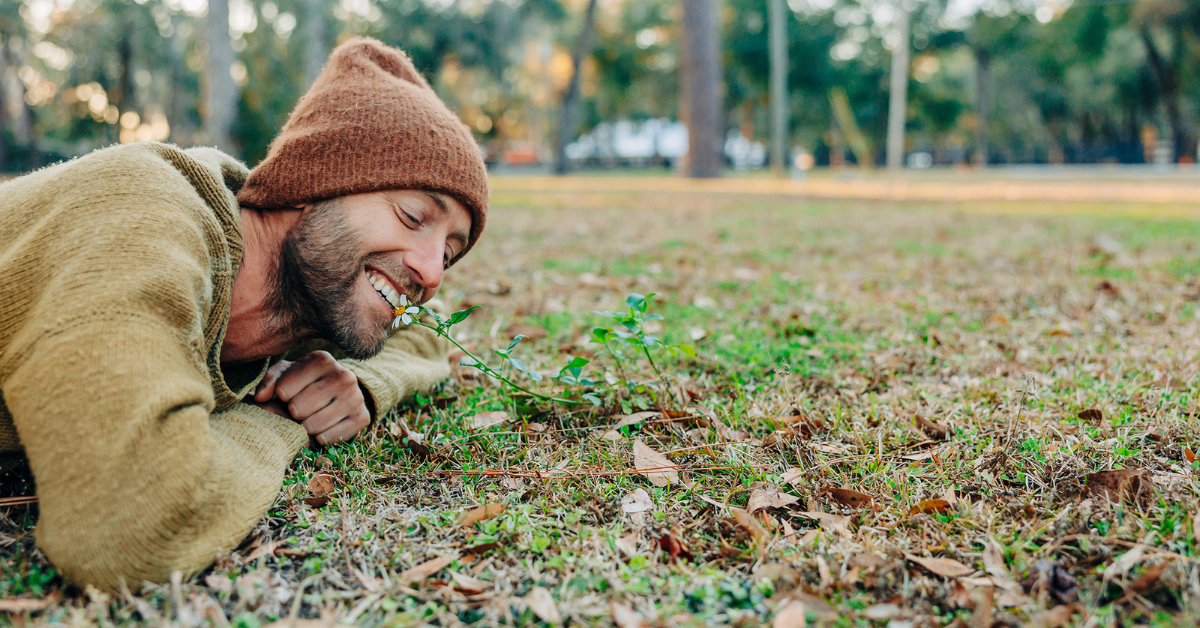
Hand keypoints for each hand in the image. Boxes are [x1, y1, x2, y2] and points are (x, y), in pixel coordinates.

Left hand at [250, 351, 370, 444]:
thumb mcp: (283, 375)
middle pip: (298, 408)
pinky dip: (319, 438)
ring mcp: (356, 397)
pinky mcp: (362, 417)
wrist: (336, 394)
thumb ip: (268, 382)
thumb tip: (260, 397)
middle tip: (299, 409)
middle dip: (293, 413)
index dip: (280, 397)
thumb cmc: (302, 382)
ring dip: (305, 427)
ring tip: (309, 417)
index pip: (284, 389)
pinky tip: (322, 427)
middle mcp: (344, 375)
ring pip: (313, 425)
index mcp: (322, 359)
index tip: (286, 394)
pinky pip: (328, 438)